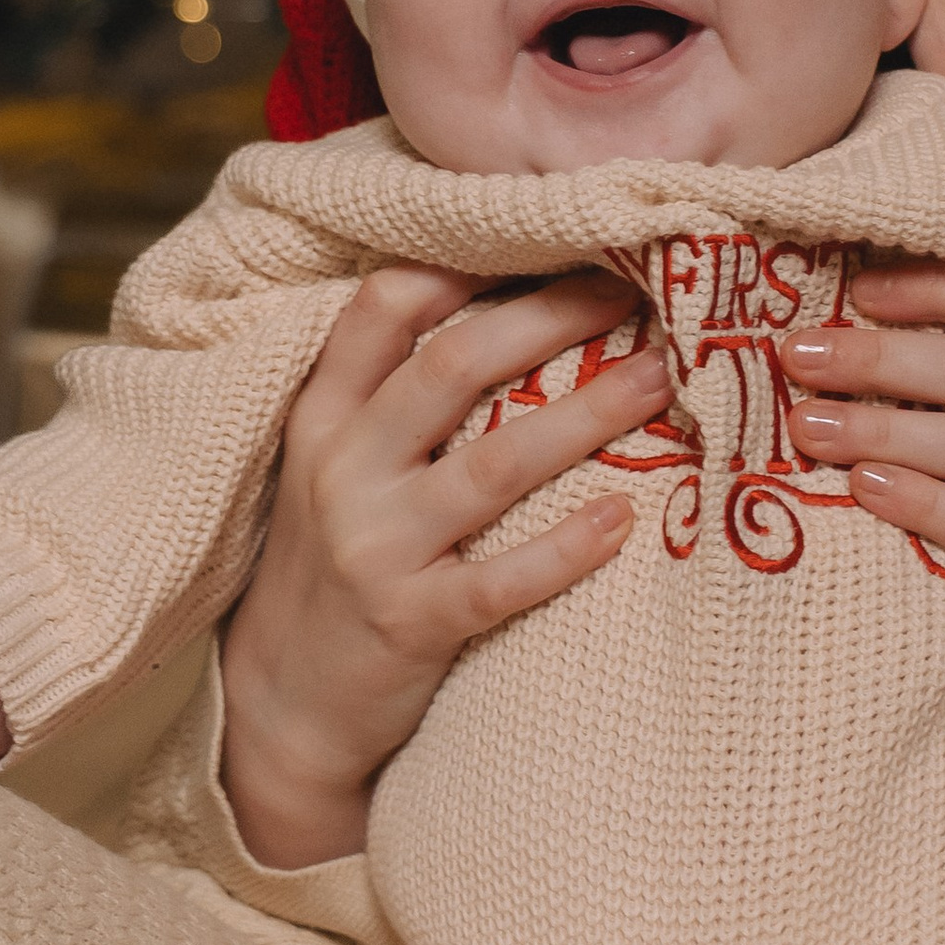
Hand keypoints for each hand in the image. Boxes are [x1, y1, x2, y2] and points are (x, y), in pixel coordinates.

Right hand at [221, 261, 670, 867]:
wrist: (283, 709)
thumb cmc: (331, 567)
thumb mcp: (331, 470)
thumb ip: (388, 399)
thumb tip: (503, 310)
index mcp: (323, 419)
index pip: (382, 309)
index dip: (466, 263)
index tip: (553, 235)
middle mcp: (342, 472)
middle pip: (452, 367)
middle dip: (551, 317)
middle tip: (636, 288)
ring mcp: (374, 549)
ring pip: (491, 466)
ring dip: (585, 415)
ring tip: (661, 379)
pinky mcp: (410, 625)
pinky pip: (500, 581)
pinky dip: (566, 549)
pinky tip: (625, 519)